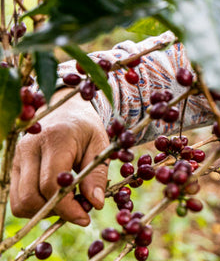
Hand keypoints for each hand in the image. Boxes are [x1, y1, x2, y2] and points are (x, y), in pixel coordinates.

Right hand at [10, 89, 109, 225]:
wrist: (66, 109)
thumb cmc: (86, 128)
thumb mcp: (100, 145)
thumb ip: (98, 174)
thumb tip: (95, 204)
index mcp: (55, 138)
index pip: (51, 183)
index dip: (67, 206)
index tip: (85, 216)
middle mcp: (30, 147)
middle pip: (31, 197)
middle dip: (55, 210)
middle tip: (78, 208)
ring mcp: (16, 157)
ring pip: (20, 202)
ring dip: (43, 210)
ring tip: (67, 200)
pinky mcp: (12, 165)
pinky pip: (16, 197)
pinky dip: (35, 204)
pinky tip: (54, 196)